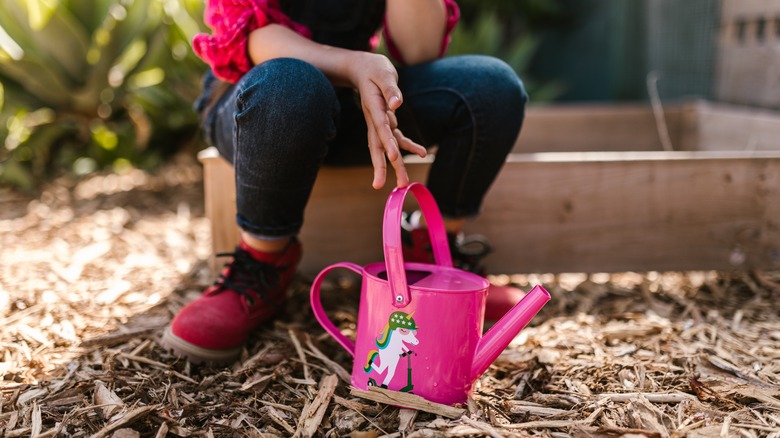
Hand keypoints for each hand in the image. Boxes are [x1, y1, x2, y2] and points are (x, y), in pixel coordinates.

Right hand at [346, 52, 425, 188]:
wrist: (364, 69)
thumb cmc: (375, 70)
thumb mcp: (384, 73)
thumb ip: (391, 89)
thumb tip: (398, 104)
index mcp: (373, 107)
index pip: (380, 127)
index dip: (386, 142)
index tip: (392, 156)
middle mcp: (375, 120)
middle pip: (376, 146)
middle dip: (380, 166)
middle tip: (380, 186)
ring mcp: (380, 123)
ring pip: (387, 147)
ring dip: (395, 165)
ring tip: (404, 183)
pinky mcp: (387, 123)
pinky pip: (397, 138)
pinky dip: (408, 146)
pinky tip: (422, 153)